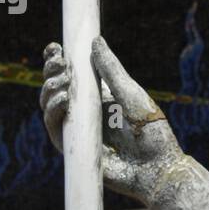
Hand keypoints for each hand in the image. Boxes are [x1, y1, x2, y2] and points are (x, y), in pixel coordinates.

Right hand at [39, 37, 182, 203]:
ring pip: (50, 107)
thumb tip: (95, 41)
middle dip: (52, 73)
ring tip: (64, 82)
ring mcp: (79, 131)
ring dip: (51, 90)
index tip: (55, 47)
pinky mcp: (74, 150)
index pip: (73, 77)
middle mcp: (86, 113)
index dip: (58, 63)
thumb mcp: (131, 94)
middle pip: (56, 90)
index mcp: (99, 97)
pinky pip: (56, 129)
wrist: (157, 168)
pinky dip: (55, 112)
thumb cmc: (151, 132)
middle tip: (60, 63)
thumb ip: (112, 70)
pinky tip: (64, 99)